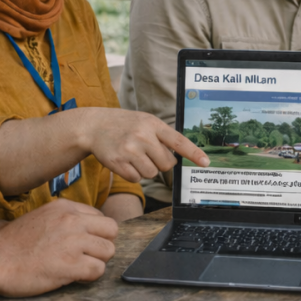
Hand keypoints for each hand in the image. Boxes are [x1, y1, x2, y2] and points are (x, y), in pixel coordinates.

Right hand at [0, 198, 118, 296]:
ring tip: (76, 267)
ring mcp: (73, 242)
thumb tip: (90, 230)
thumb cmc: (14, 244)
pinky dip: (88, 277)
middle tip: (85, 257)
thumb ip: (66, 219)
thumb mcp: (42, 218)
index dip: (95, 234)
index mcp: (65, 207)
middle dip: (102, 246)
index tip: (82, 245)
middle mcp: (72, 220)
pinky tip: (72, 277)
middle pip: (112, 231)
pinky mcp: (71, 265)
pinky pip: (98, 271)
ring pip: (109, 251)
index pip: (101, 217)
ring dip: (96, 262)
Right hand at [78, 108, 208, 182]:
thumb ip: (163, 136)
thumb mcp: (145, 122)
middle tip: (148, 153)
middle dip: (160, 163)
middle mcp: (142, 136)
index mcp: (153, 124)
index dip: (194, 153)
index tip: (206, 163)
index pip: (178, 141)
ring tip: (135, 156)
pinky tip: (125, 161)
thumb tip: (179, 158)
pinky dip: (133, 174)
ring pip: (151, 174)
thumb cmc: (125, 125)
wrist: (94, 126)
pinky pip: (136, 179)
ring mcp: (129, 149)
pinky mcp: (117, 162)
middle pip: (166, 164)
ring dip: (146, 169)